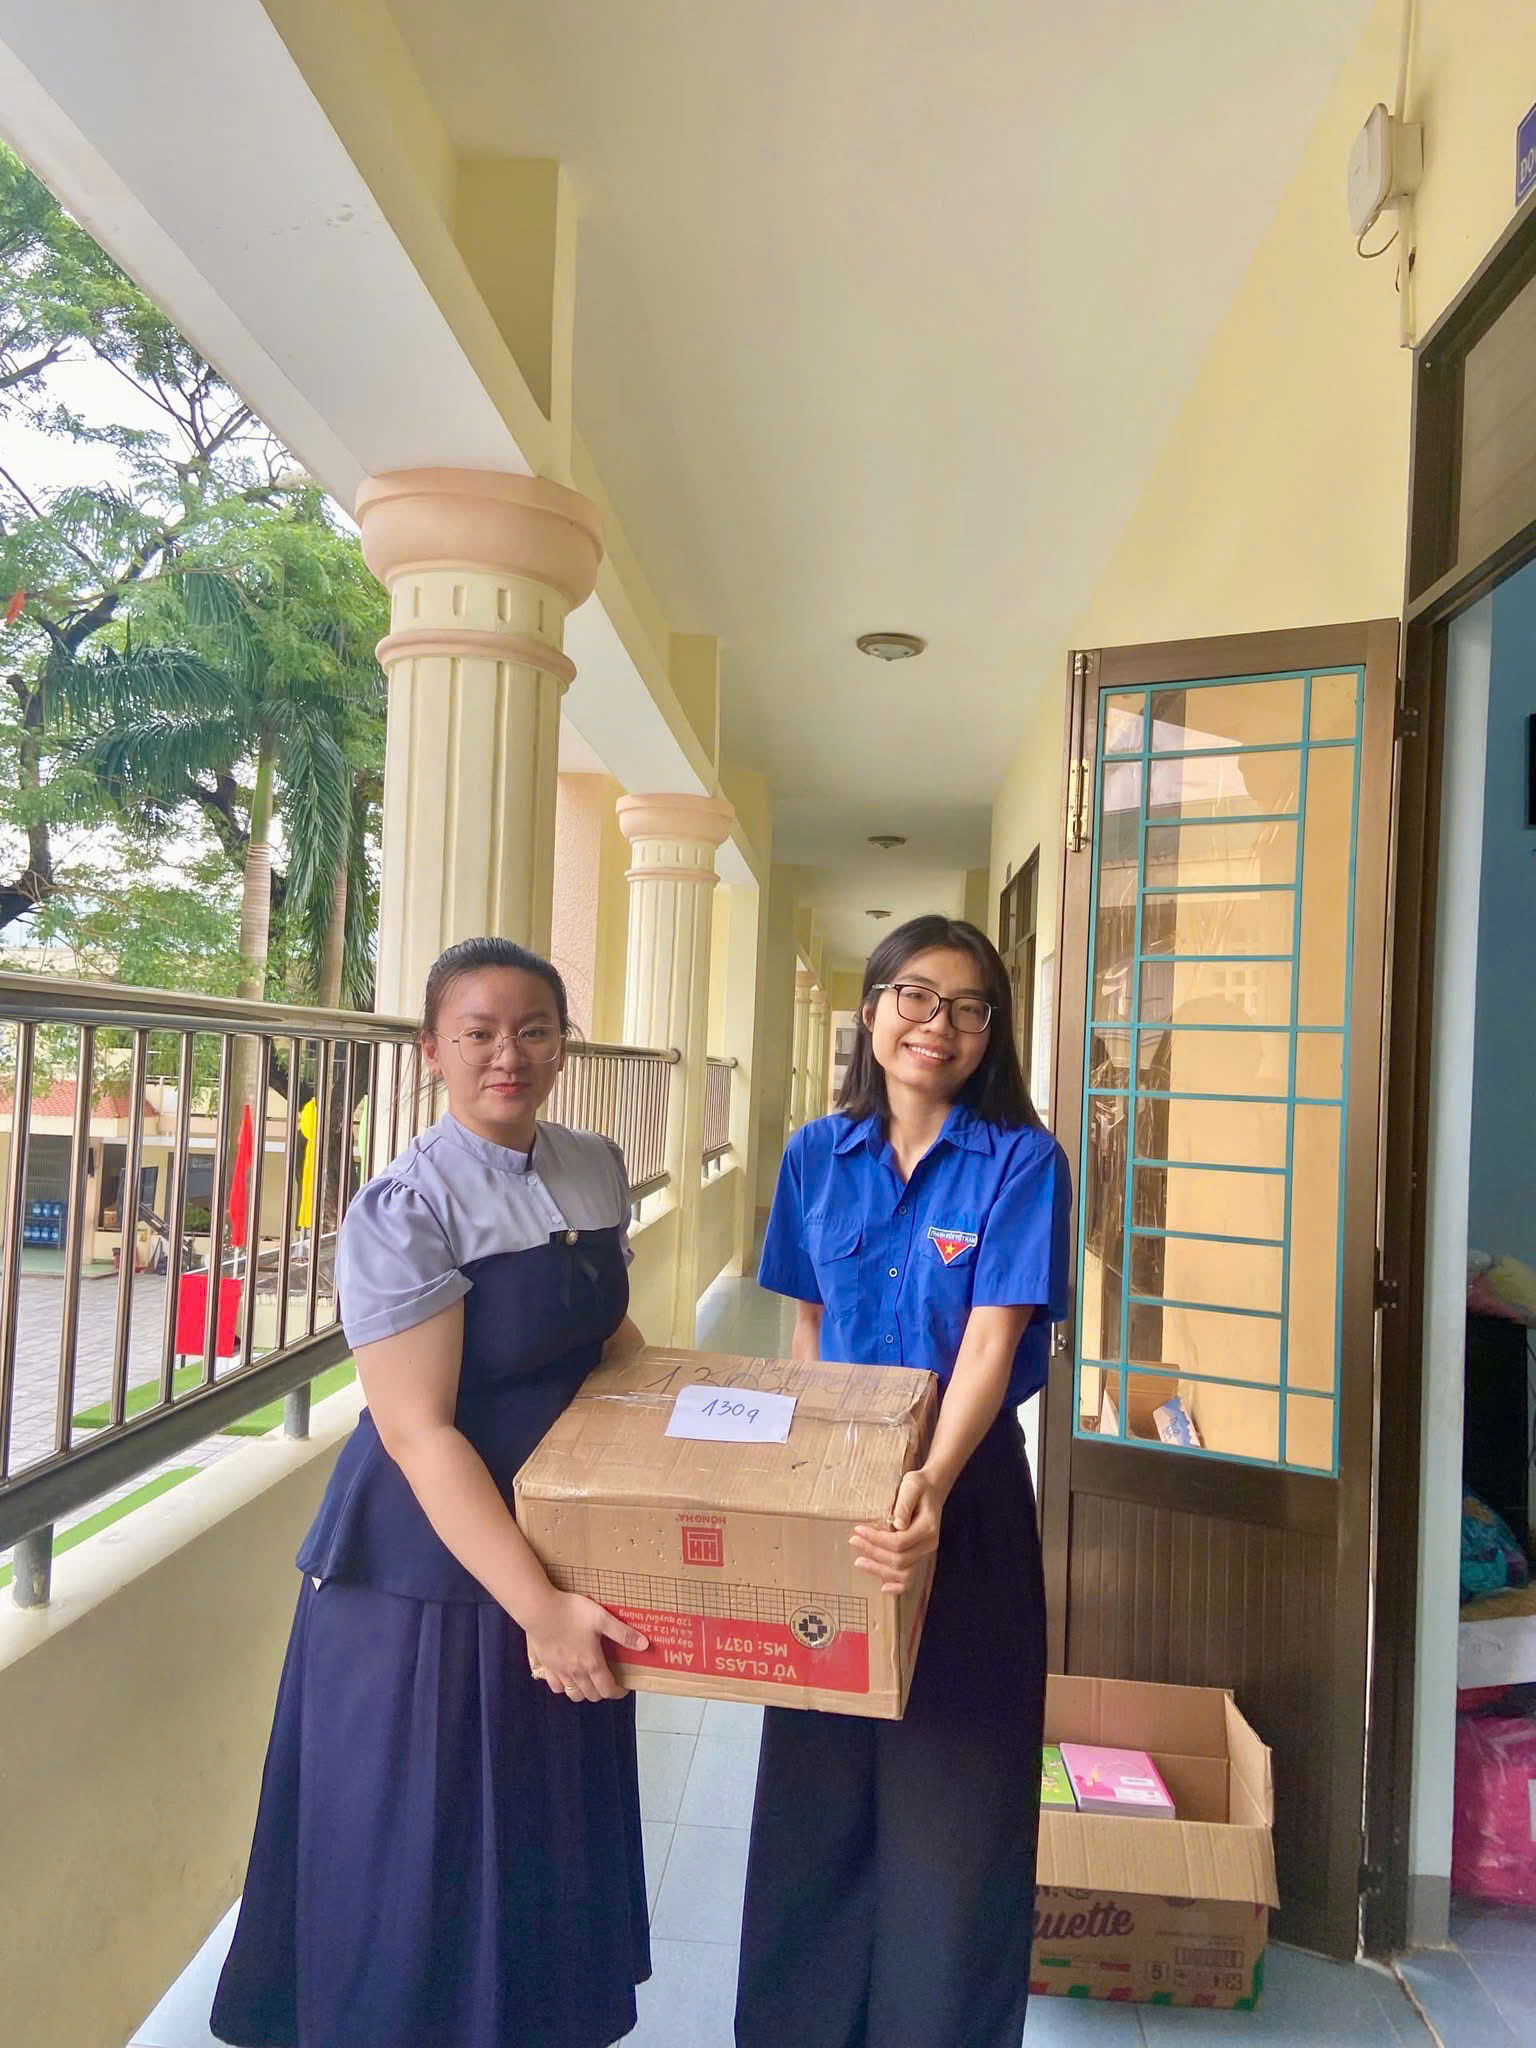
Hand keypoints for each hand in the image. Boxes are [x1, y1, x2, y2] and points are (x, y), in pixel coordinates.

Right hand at [524, 1590, 649, 1702]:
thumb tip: (644, 1645)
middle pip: (592, 1695)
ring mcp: (559, 1671)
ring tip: (590, 1682)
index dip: (618, 1692)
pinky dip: (564, 1687)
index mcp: (591, 1663)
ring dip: (584, 1693)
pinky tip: (567, 1676)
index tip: (623, 1688)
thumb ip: (622, 1633)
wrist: (538, 1609)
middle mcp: (575, 1672)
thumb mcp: (601, 1618)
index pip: (607, 1689)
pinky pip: (556, 1686)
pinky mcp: (545, 1666)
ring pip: (574, 1694)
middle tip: (608, 1681)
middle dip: (603, 1692)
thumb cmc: (570, 1612)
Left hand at [851, 1468, 945, 1593]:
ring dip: (880, 1570)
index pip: (899, 1542)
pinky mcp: (919, 1556)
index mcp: (927, 1528)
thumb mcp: (911, 1485)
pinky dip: (897, 1586)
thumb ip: (904, 1504)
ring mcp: (924, 1552)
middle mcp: (928, 1544)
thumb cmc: (919, 1486)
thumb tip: (896, 1523)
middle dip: (873, 1552)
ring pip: (903, 1573)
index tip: (858, 1529)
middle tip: (853, 1540)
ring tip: (859, 1562)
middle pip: (899, 1560)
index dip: (876, 1539)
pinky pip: (910, 1577)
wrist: (932, 1489)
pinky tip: (883, 1587)